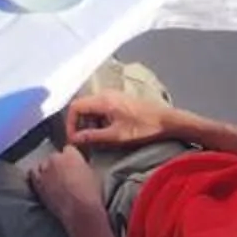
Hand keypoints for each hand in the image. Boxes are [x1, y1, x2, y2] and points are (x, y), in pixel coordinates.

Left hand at [24, 146, 103, 227]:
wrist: (80, 211)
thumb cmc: (91, 194)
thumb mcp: (93, 174)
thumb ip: (83, 165)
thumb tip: (79, 166)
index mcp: (71, 154)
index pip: (68, 149)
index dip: (71, 157)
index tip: (73, 164)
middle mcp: (55, 159)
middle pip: (55, 156)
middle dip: (59, 164)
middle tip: (65, 175)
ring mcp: (45, 171)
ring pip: (43, 165)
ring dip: (48, 170)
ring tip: (54, 180)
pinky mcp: (38, 183)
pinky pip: (33, 174)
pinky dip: (37, 176)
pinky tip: (42, 181)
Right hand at [65, 90, 181, 149]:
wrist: (167, 121)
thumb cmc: (144, 128)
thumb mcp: (116, 136)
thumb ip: (93, 136)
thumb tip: (75, 139)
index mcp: (103, 100)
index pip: (75, 107)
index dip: (70, 124)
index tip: (75, 139)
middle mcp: (105, 94)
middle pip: (81, 107)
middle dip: (80, 125)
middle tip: (85, 141)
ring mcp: (112, 96)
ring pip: (91, 109)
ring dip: (89, 124)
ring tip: (97, 139)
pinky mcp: (118, 100)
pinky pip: (100, 109)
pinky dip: (98, 121)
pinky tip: (107, 133)